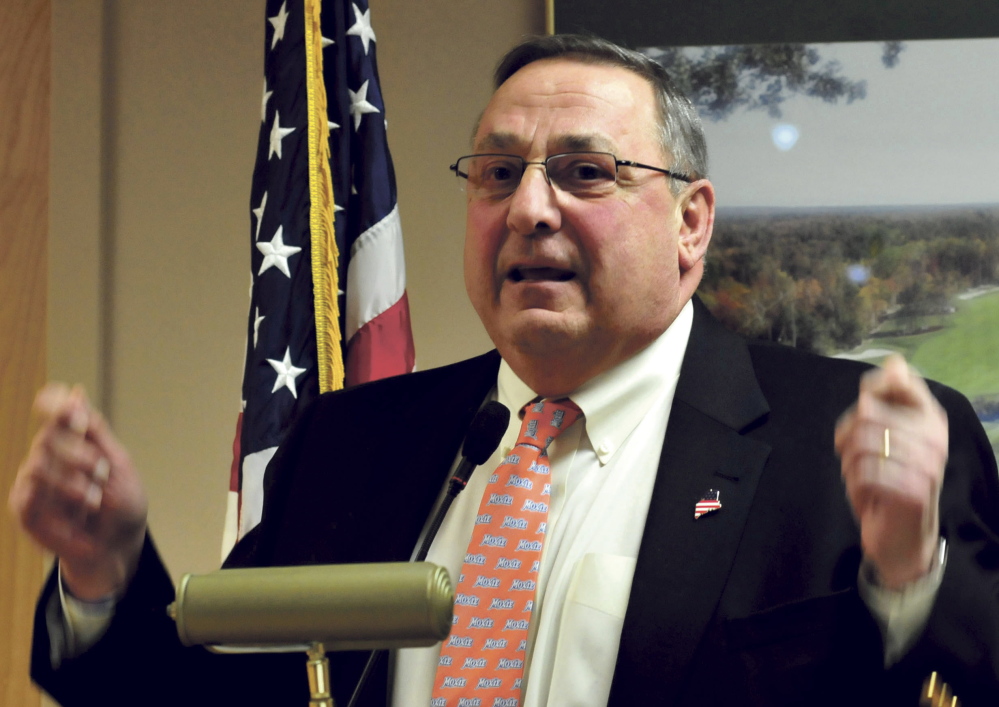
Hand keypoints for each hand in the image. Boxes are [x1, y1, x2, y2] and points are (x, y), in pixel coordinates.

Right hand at [8, 383, 147, 599]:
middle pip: (48, 436)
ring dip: (73, 484)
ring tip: (95, 501)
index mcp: (73, 437)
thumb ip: (95, 431)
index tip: (75, 412)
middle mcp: (47, 453)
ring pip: (38, 466)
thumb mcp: (119, 463)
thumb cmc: (121, 502)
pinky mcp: (25, 508)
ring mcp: (32, 481)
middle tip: (102, 472)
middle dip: (80, 454)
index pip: (52, 407)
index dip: (56, 404)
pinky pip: (31, 500)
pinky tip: (79, 518)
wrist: (118, 544)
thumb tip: (76, 392)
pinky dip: (60, 509)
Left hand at [835, 355, 947, 589]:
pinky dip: (854, 484)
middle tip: (850, 455)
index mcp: (930, 419)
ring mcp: (927, 466)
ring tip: (858, 475)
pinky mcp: (913, 492)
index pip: (898, 382)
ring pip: (862, 443)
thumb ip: (886, 398)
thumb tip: (894, 361)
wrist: (902, 536)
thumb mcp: (887, 435)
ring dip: (848, 463)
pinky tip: (864, 493)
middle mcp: (935, 438)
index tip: (862, 414)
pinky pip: (865, 474)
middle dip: (847, 435)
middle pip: (867, 413)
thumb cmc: (890, 479)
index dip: (871, 392)